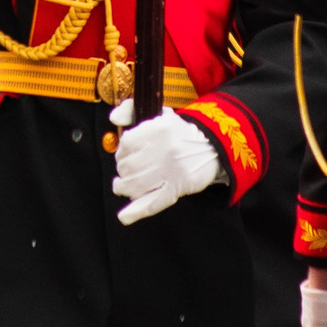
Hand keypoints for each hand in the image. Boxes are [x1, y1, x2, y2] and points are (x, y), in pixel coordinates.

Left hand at [111, 109, 223, 224]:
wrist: (213, 148)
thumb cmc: (180, 133)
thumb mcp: (159, 115)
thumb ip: (131, 110)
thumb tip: (113, 119)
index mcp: (159, 128)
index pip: (126, 144)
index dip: (121, 151)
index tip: (125, 154)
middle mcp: (165, 149)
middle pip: (128, 166)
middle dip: (123, 170)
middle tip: (127, 170)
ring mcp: (171, 170)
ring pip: (135, 185)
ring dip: (124, 188)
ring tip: (123, 186)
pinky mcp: (178, 188)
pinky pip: (153, 203)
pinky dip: (136, 211)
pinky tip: (124, 216)